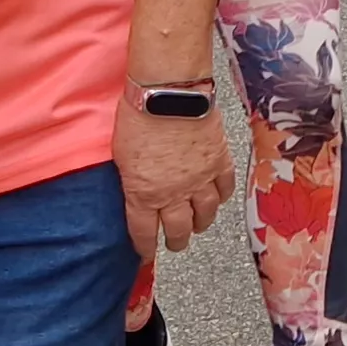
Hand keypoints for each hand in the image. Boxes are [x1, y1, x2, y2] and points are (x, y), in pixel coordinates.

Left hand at [111, 97, 232, 258]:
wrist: (169, 92)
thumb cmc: (138, 115)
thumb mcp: (121, 155)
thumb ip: (131, 180)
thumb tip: (135, 190)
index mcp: (143, 194)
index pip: (144, 233)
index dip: (145, 248)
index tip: (146, 253)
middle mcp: (173, 194)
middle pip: (179, 231)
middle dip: (176, 242)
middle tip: (175, 244)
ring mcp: (200, 180)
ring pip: (206, 215)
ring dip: (200, 224)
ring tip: (197, 225)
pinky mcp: (219, 162)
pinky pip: (225, 189)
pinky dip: (222, 197)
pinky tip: (217, 198)